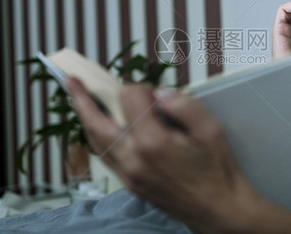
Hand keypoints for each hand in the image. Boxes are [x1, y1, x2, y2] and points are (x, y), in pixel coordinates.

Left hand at [66, 79, 262, 231]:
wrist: (218, 209)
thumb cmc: (217, 171)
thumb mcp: (211, 130)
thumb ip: (184, 104)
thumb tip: (160, 94)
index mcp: (154, 143)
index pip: (129, 99)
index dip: (140, 88)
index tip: (153, 92)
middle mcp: (135, 160)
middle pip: (97, 123)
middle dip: (83, 99)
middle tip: (72, 81)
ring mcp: (129, 175)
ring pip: (95, 142)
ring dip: (85, 119)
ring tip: (79, 100)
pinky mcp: (131, 184)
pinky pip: (105, 157)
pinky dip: (97, 138)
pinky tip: (99, 128)